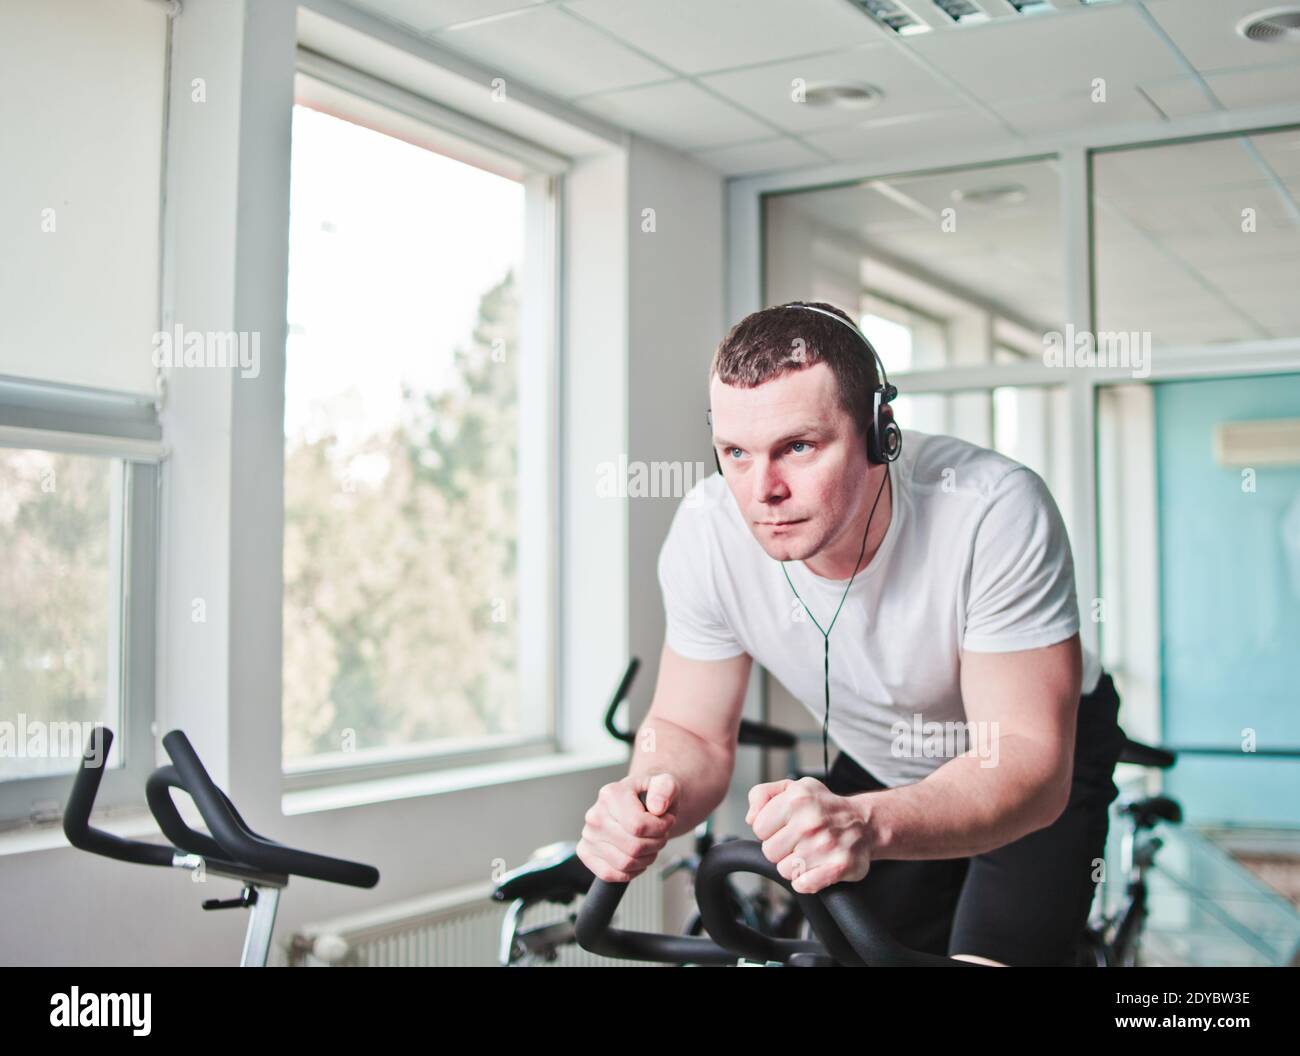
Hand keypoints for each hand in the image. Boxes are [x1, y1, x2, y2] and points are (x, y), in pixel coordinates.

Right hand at [576, 773, 678, 882]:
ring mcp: (588, 835)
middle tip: (659, 834)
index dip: (661, 828)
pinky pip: (610, 874)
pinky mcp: (586, 853)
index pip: (639, 826)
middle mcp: (595, 815)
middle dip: (656, 844)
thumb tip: (657, 807)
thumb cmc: (651, 796)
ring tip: (648, 844)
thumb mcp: (665, 784)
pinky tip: (636, 857)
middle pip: (634, 847)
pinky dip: (630, 871)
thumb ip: (665, 789)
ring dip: (646, 859)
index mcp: (610, 795)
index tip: (666, 821)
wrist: (640, 803)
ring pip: (625, 864)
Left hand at [746, 776, 872, 894]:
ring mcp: (825, 845)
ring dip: (794, 865)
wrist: (864, 822)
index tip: (784, 826)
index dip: (769, 830)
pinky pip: (803, 885)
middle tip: (798, 840)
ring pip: (784, 870)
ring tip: (809, 851)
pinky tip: (815, 867)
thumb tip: (750, 818)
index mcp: (796, 799)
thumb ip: (762, 795)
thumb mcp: (792, 788)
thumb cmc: (824, 806)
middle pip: (769, 852)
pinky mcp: (838, 867)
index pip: (758, 828)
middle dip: (781, 849)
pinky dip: (805, 881)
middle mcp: (811, 821)